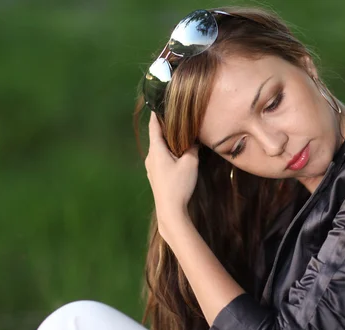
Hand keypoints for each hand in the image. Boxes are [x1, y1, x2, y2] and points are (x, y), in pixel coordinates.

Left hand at [145, 112, 198, 237]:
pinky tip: (177, 155)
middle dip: (165, 128)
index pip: (154, 127)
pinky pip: (160, 159)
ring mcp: (151, 168)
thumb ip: (192, 148)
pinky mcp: (155, 177)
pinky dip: (168, 153)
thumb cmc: (179, 185)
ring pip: (159, 150)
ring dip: (167, 142)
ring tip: (179, 136)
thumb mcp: (190, 163)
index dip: (156, 115)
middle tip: (176, 118)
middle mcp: (151, 157)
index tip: (158, 104)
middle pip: (156, 138)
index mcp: (156, 150)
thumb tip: (194, 139)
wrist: (170, 210)